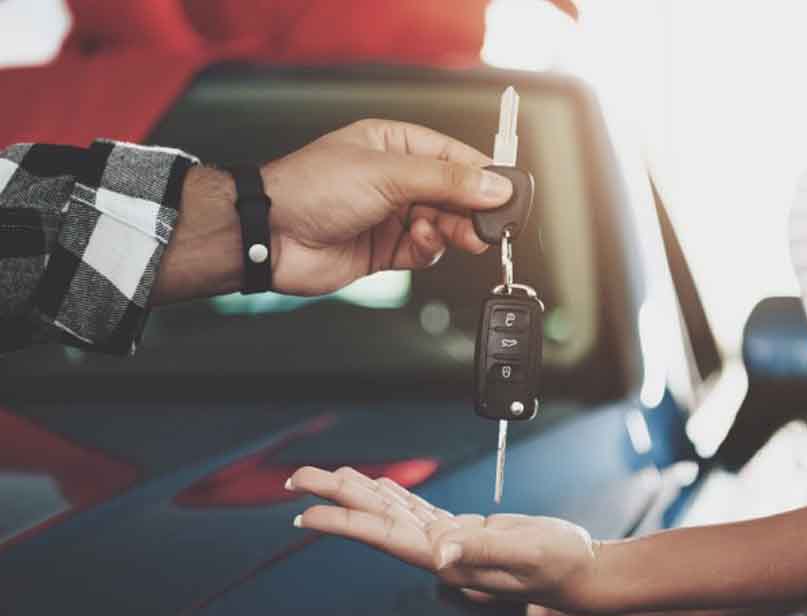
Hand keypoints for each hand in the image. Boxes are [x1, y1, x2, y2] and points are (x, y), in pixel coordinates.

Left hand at [264, 120, 509, 295]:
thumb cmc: (311, 188)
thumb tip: (492, 186)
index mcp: (393, 144)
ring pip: (442, 224)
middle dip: (472, 208)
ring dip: (455, 230)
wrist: (271, 236)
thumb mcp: (387, 174)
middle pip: (452, 193)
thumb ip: (445, 182)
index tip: (506, 190)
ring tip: (464, 236)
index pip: (452, 155)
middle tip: (491, 223)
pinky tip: (421, 241)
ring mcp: (390, 215)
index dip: (481, 173)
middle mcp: (394, 179)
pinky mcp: (385, 249)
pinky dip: (429, 248)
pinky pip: (424, 250)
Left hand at [287, 466, 604, 613]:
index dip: (342, 521)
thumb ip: (479, 548)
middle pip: (376, 519)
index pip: (382, 535)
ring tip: (329, 476)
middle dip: (336, 498)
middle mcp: (440, 550)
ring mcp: (450, 541)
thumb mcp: (524, 552)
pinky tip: (382, 487)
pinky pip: (419, 510)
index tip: (307, 510)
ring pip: (393, 511)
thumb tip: (438, 551)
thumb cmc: (557, 565)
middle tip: (298, 480)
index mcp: (447, 557)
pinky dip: (396, 496)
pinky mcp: (464, 531)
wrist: (580, 572)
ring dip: (360, 493)